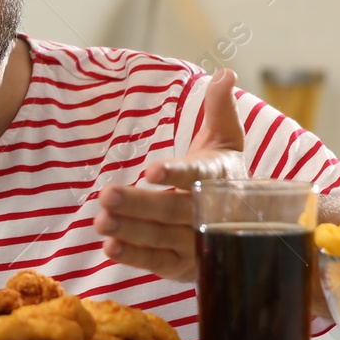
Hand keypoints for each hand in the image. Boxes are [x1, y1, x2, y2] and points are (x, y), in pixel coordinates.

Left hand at [93, 69, 246, 280]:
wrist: (240, 223)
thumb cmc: (223, 175)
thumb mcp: (225, 140)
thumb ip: (219, 109)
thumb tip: (224, 73)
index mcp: (222, 179)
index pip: (199, 177)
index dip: (176, 174)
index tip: (151, 170)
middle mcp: (214, 215)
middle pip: (174, 211)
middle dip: (140, 204)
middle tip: (106, 194)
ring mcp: (200, 243)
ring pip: (162, 238)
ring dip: (130, 229)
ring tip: (99, 219)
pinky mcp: (186, 266)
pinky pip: (158, 262)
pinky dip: (134, 256)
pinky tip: (109, 245)